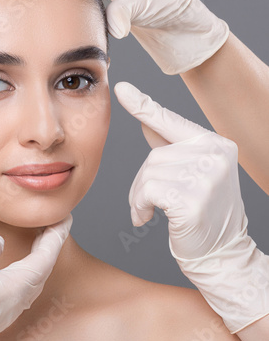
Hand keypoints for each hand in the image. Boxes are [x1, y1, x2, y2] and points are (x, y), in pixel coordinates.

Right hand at [0, 214, 72, 340]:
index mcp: (14, 289)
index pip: (45, 258)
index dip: (56, 236)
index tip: (65, 218)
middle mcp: (12, 303)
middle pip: (40, 271)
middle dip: (49, 246)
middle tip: (54, 226)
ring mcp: (0, 311)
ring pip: (28, 281)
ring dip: (36, 258)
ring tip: (38, 240)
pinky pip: (14, 288)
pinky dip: (21, 270)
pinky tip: (11, 263)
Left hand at [114, 81, 268, 332]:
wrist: (221, 254)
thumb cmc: (203, 212)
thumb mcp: (190, 173)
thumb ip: (170, 145)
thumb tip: (145, 119)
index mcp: (214, 144)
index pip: (170, 120)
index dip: (142, 105)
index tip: (119, 87)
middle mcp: (215, 154)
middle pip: (153, 155)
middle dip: (142, 181)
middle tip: (148, 202)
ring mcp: (207, 176)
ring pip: (148, 173)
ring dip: (139, 196)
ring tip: (151, 211)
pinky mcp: (193, 198)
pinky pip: (147, 191)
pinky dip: (140, 206)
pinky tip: (148, 219)